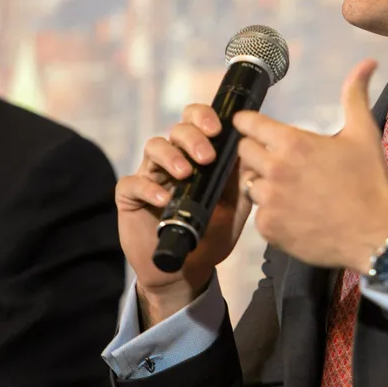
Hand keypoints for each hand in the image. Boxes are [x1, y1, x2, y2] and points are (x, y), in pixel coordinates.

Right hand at [115, 104, 254, 326]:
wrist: (189, 270)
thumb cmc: (213, 234)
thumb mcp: (237, 207)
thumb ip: (245, 181)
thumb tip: (257, 155)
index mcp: (197, 155)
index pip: (196, 120)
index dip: (205, 116)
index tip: (220, 128)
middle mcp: (173, 159)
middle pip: (177, 129)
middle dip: (193, 137)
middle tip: (207, 157)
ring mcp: (150, 176)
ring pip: (154, 147)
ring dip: (171, 156)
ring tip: (185, 173)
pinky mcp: (130, 197)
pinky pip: (132, 182)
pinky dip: (148, 188)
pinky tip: (164, 199)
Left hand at [232, 59, 387, 272]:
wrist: (375, 235)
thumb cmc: (370, 182)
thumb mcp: (364, 133)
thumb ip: (355, 95)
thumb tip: (366, 63)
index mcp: (293, 143)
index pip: (248, 124)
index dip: (248, 123)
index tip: (250, 125)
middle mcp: (274, 170)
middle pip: (243, 152)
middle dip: (255, 152)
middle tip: (278, 158)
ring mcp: (269, 201)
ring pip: (249, 184)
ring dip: (263, 182)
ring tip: (288, 187)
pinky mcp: (269, 228)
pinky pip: (259, 214)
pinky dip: (272, 212)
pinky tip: (294, 211)